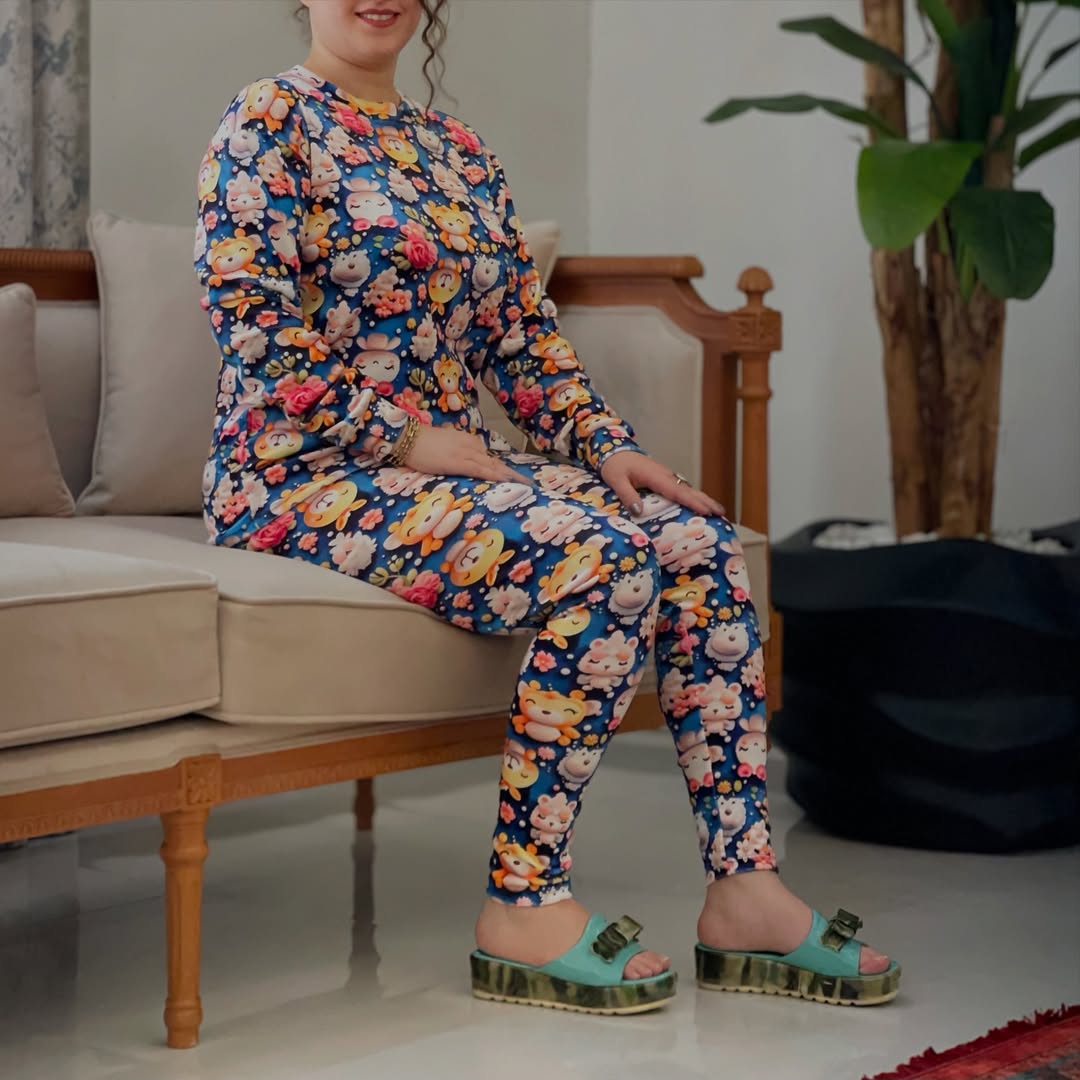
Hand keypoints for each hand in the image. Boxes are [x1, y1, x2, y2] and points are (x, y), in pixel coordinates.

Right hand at [401, 426, 532, 484]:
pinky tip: (504, 481)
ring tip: (524, 484)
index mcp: (468, 442)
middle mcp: (471, 446)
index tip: (514, 476)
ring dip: (509, 476)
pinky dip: (493, 476)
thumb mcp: (444, 445)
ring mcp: (466, 454)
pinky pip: (480, 470)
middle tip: (528, 482)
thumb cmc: (422, 443)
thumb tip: (461, 461)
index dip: (503, 468)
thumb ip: (456, 452)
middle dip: (512, 473)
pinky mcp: (458, 462)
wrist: (408, 438)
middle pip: (495, 462)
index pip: (489, 457)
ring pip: (492, 466)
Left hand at [600, 452, 724, 518]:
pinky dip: (693, 496)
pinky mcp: (664, 478)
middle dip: (706, 501)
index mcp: (655, 476)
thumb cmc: (615, 466)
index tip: (706, 511)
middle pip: (689, 489)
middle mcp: (665, 475)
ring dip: (703, 499)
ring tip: (717, 511)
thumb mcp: (617, 480)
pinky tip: (699, 504)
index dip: (692, 502)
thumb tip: (640, 512)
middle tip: (722, 513)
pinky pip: (682, 488)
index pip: (677, 491)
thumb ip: (627, 495)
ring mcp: (666, 475)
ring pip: (688, 488)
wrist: (614, 450)